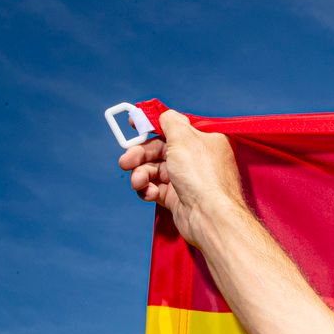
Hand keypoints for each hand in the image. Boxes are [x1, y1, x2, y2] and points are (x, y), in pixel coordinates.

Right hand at [119, 110, 247, 248]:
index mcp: (204, 141)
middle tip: (125, 162)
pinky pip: (155, 188)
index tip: (132, 124)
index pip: (175, 129)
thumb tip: (165, 115)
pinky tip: (148, 193)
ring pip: (154, 170)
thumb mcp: (184, 138)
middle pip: (159, 150)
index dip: (152, 126)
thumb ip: (171, 121)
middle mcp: (197, 159)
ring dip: (141, 174)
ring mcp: (187, 179)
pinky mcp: (177, 197)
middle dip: (139, 155)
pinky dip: (147, 189)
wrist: (209, 217)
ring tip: (138, 182)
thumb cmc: (201, 175)